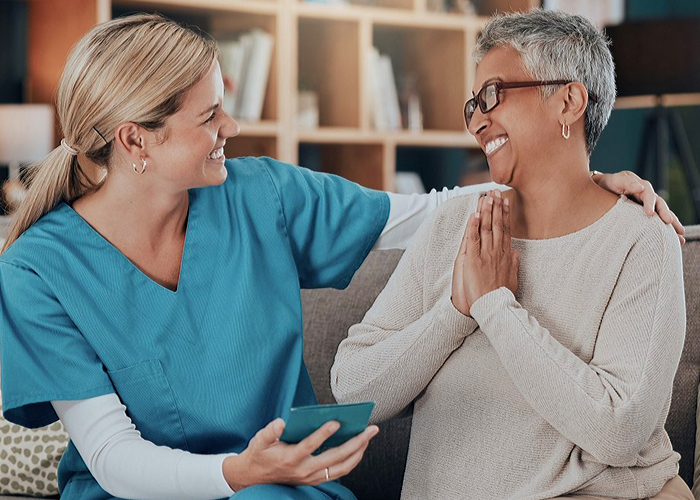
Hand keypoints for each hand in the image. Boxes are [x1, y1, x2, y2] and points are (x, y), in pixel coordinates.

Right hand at [223, 418, 378, 490]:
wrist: (254, 477)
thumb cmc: (259, 455)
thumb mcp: (259, 440)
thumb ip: (270, 431)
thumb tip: (281, 422)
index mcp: (290, 458)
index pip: (310, 446)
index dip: (323, 434)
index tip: (336, 422)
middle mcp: (304, 470)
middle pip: (336, 458)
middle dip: (356, 442)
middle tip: (370, 429)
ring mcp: (312, 476)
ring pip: (342, 467)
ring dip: (358, 452)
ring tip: (368, 436)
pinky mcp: (316, 479)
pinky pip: (339, 471)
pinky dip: (352, 459)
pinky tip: (358, 447)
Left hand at [451, 190, 518, 315]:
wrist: (493, 307)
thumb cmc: (501, 296)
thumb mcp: (512, 279)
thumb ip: (513, 264)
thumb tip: (515, 253)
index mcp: (505, 255)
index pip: (506, 230)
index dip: (505, 214)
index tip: (505, 202)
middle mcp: (497, 252)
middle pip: (497, 224)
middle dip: (496, 207)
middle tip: (495, 192)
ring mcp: (485, 254)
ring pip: (486, 228)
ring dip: (486, 211)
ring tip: (486, 197)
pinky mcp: (473, 259)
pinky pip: (473, 239)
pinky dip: (473, 226)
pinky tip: (475, 214)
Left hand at [592, 170, 685, 244]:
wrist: (605, 188)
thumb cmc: (610, 184)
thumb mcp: (616, 180)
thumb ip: (627, 182)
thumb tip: (640, 187)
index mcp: (641, 187)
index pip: (648, 195)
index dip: (650, 203)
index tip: (650, 213)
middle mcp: (648, 197)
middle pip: (660, 205)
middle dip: (665, 214)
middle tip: (669, 222)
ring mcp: (647, 206)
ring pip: (662, 214)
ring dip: (671, 224)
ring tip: (680, 235)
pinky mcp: (644, 215)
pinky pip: (657, 222)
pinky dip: (665, 230)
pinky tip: (674, 240)